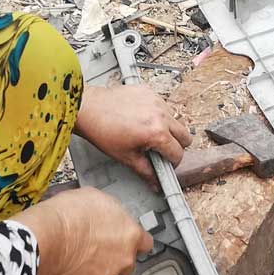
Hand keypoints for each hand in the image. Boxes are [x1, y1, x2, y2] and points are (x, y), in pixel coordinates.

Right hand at [11, 189, 153, 274]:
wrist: (47, 236)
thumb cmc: (68, 214)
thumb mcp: (95, 198)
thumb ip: (110, 212)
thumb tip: (107, 215)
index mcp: (130, 234)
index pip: (146, 243)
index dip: (134, 241)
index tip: (127, 240)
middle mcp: (124, 259)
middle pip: (129, 262)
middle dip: (117, 256)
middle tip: (99, 246)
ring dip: (100, 267)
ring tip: (81, 255)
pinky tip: (71, 265)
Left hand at [75, 82, 191, 183]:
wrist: (88, 108)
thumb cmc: (102, 131)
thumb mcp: (126, 157)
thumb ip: (146, 172)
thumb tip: (155, 183)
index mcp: (156, 133)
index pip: (178, 153)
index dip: (172, 163)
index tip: (165, 163)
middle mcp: (161, 115)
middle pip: (186, 136)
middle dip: (176, 145)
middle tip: (161, 149)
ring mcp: (156, 101)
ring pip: (176, 119)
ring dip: (168, 129)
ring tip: (149, 133)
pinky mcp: (149, 91)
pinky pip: (163, 106)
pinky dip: (157, 114)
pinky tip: (142, 119)